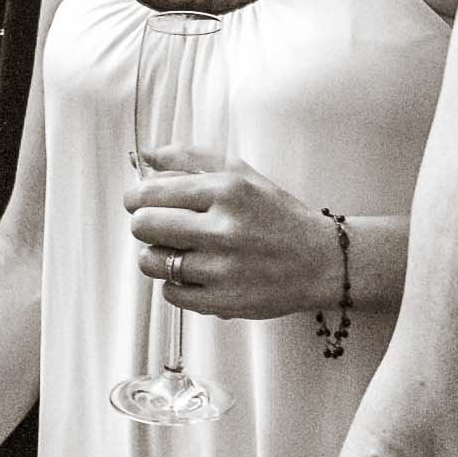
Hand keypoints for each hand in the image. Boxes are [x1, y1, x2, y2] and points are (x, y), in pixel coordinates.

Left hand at [126, 145, 335, 320]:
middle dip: (144, 225)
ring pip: (151, 262)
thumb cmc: (277, 215)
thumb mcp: (241, 173)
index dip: (136, 199)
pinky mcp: (223, 301)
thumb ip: (191, 158)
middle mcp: (223, 228)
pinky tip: (196, 274)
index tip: (141, 203)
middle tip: (160, 228)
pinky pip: (170, 293)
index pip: (150, 193)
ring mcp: (222, 268)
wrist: (320, 261)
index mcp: (225, 191)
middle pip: (144, 226)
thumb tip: (145, 154)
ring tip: (177, 252)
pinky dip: (176, 284)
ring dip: (156, 257)